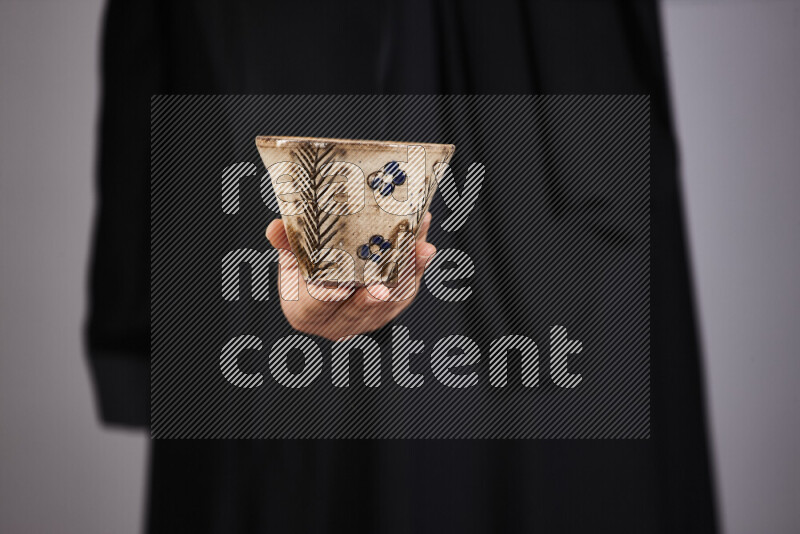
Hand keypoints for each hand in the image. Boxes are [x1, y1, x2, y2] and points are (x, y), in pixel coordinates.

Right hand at [265, 212, 435, 340]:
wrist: (326, 284)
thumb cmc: (304, 270)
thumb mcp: (290, 257)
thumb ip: (286, 243)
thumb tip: (275, 227)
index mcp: (304, 313)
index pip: (318, 305)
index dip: (330, 296)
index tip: (342, 287)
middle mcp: (336, 324)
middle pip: (360, 309)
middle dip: (377, 291)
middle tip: (387, 280)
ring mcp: (366, 321)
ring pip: (390, 301)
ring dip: (408, 272)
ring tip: (419, 246)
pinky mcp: (390, 311)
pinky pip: (405, 292)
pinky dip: (416, 268)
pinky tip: (424, 244)